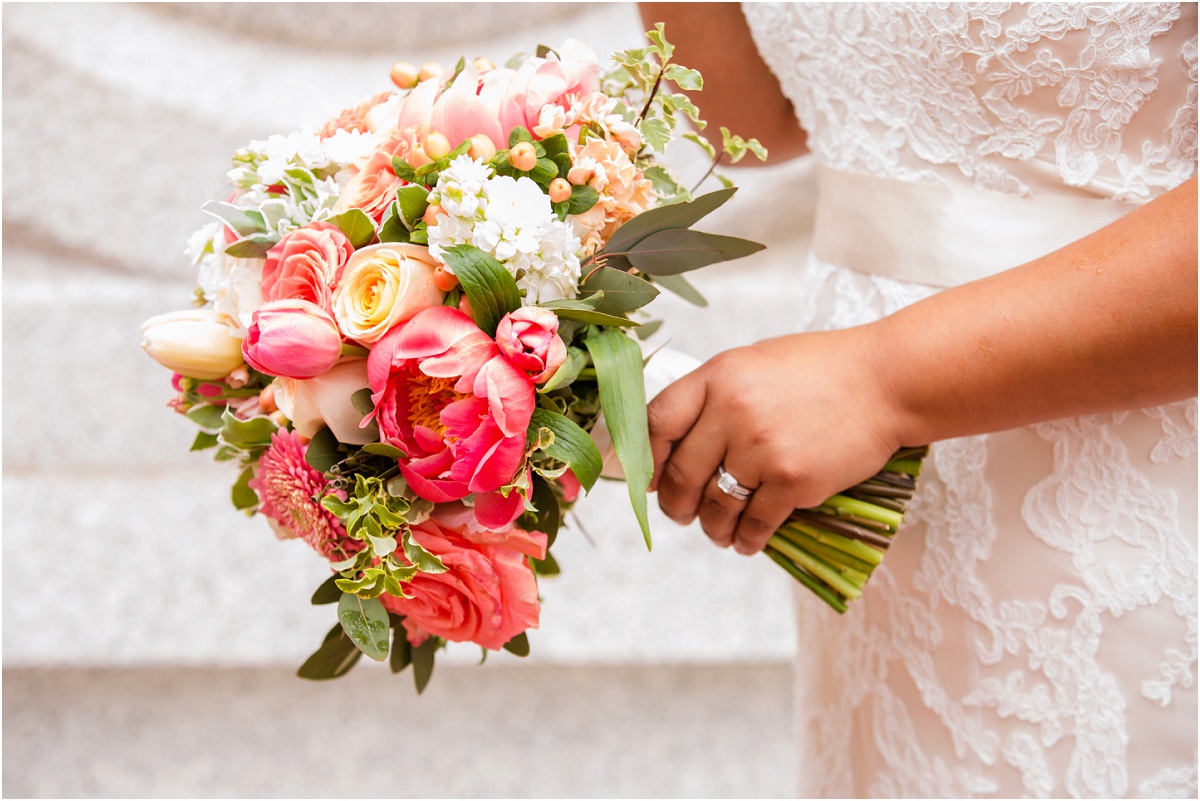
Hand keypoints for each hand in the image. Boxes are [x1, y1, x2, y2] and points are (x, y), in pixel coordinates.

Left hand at [647, 324, 903, 554]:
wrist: (887, 382)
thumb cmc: (822, 369)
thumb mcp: (755, 363)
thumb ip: (715, 395)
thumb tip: (675, 441)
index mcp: (719, 376)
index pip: (658, 423)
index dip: (645, 458)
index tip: (648, 478)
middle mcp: (734, 412)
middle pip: (682, 474)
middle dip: (676, 504)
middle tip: (681, 514)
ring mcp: (763, 449)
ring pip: (715, 505)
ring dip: (711, 527)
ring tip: (716, 532)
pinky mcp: (794, 482)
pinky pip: (754, 523)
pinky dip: (746, 539)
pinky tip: (746, 542)